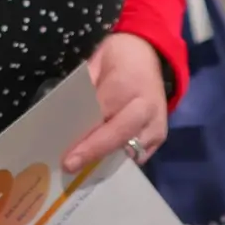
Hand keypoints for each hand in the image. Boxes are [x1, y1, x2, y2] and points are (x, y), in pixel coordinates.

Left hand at [62, 33, 169, 172]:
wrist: (149, 53)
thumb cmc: (116, 58)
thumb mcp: (94, 66)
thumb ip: (82, 92)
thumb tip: (64, 122)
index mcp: (125, 84)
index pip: (101, 113)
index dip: (83, 133)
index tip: (65, 151)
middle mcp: (144, 106)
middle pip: (117, 135)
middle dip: (93, 152)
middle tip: (70, 166)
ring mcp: (156, 123)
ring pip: (130, 150)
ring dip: (106, 161)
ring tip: (82, 170)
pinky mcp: (160, 135)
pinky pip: (140, 156)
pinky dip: (120, 161)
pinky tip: (102, 165)